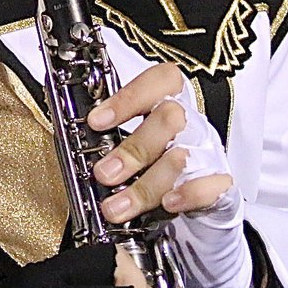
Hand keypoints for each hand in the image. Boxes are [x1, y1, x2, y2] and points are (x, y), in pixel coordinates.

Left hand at [87, 65, 252, 287]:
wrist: (198, 199)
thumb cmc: (155, 163)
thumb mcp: (131, 142)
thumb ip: (106, 134)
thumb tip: (66, 128)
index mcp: (168, 102)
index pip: (161, 80)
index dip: (128, 97)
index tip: (96, 121)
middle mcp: (191, 123)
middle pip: (170, 118)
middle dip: (132, 149)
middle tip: (103, 174)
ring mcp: (207, 153)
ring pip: (183, 157)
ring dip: (144, 185)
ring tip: (115, 207)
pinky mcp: (221, 186)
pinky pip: (212, 186)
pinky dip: (188, 194)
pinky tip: (168, 204)